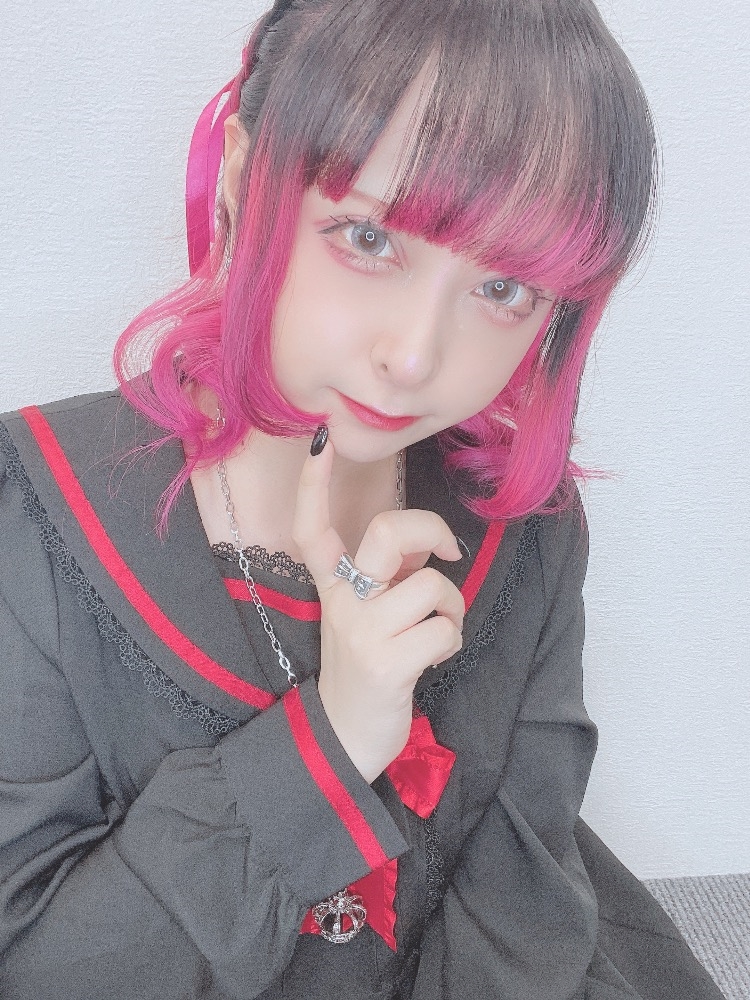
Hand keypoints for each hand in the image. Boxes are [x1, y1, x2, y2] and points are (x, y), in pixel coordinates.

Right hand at [292, 437, 464, 782]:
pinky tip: (430, 659)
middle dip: (432, 529)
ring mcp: (361, 632)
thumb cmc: (370, 662)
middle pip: (389, 533)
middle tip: (449, 550)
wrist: (347, 735)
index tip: (322, 441)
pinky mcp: (386, 663)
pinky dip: (451, 641)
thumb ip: (391, 574)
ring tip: (435, 632)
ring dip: (451, 609)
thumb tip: (428, 544)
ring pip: (433, 587)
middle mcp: (342, 602)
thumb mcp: (368, 612)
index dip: (315, 484)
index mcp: (333, 585)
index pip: (313, 528)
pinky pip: (444, 630)